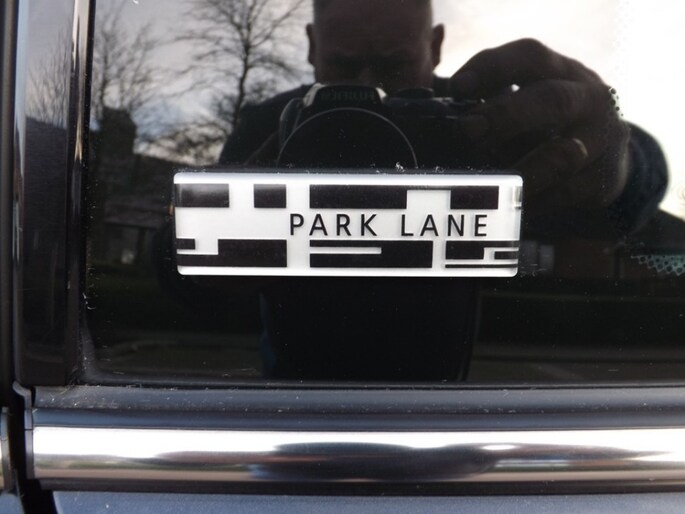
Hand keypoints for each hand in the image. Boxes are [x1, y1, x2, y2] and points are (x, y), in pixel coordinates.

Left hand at [450, 39, 629, 210]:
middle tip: (468, 130)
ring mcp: (602, 140)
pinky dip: (533, 200)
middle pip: (552, 100)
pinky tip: (509, 201)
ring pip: (562, 155)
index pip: (530, 56)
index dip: (491, 68)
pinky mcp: (603, 179)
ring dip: (520, 169)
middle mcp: (589, 99)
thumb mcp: (529, 98)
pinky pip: (564, 193)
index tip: (457, 88)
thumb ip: (492, 98)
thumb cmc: (550, 122)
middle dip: (505, 115)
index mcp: (563, 71)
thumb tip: (440, 109)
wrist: (607, 157)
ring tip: (489, 178)